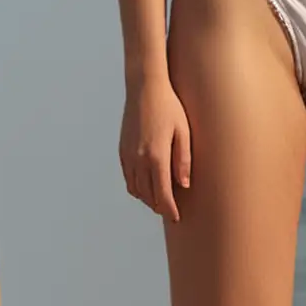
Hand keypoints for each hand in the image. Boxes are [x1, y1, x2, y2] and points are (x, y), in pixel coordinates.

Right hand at [119, 76, 191, 220]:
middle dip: (159, 206)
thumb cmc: (170, 107)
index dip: (169, 209)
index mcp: (156, 156)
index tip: (176, 217)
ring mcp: (128, 155)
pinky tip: (146, 186)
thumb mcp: (184, 132)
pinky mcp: (122, 150)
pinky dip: (136, 187)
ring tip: (160, 199)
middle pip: (148, 195)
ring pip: (135, 189)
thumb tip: (183, 185)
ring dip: (147, 198)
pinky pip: (128, 177)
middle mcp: (139, 159)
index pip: (162, 194)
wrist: (144, 88)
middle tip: (171, 210)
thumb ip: (183, 160)